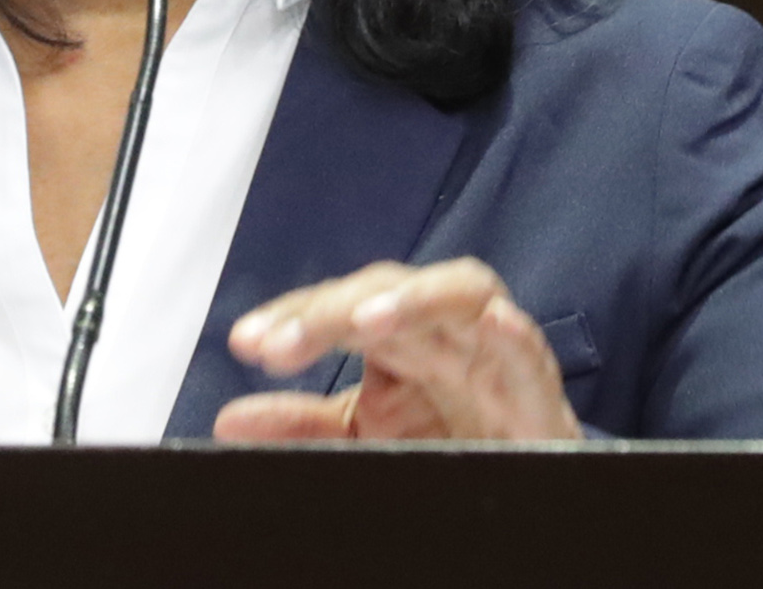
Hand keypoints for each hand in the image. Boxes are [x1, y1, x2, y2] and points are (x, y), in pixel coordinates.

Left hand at [212, 258, 583, 441]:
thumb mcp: (363, 433)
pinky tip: (492, 323)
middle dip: (330, 311)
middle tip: (280, 343)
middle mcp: (440, 328)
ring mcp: (490, 347)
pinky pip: (526, 344)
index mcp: (397, 335)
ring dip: (413, 300)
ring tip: (366, 322)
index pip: (338, 306)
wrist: (522, 472)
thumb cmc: (447, 437)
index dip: (292, 318)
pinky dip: (511, 331)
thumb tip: (228, 419)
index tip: (246, 341)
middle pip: (385, 290)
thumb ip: (300, 424)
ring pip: (458, 292)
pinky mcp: (535, 381)